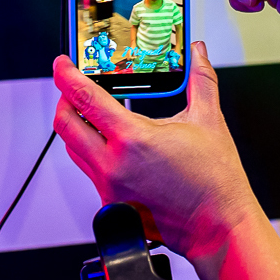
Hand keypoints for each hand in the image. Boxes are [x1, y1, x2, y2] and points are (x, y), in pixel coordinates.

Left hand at [52, 41, 263, 259]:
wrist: (219, 228)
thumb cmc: (215, 182)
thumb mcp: (209, 121)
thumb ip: (201, 80)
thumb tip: (198, 52)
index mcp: (133, 138)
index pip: (84, 98)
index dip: (66, 76)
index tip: (61, 64)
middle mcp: (114, 165)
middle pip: (65, 125)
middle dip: (63, 100)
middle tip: (71, 88)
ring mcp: (109, 189)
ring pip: (74, 150)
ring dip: (76, 128)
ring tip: (91, 115)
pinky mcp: (111, 206)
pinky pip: (90, 173)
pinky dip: (94, 154)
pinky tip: (112, 148)